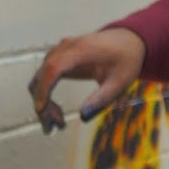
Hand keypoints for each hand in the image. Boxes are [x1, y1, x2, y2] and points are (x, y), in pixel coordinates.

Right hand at [28, 28, 146, 131]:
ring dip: (43, 100)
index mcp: (82, 50)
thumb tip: (83, 117)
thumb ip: (101, 99)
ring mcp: (60, 50)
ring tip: (58, 122)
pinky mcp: (59, 57)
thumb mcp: (119, 82)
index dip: (44, 88)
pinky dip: (45, 93)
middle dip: (43, 103)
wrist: (128, 40)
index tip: (41, 109)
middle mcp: (66, 47)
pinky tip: (56, 110)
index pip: (54, 67)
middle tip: (53, 127)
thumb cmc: (125, 59)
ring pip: (40, 77)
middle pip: (43, 75)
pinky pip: (44, 76)